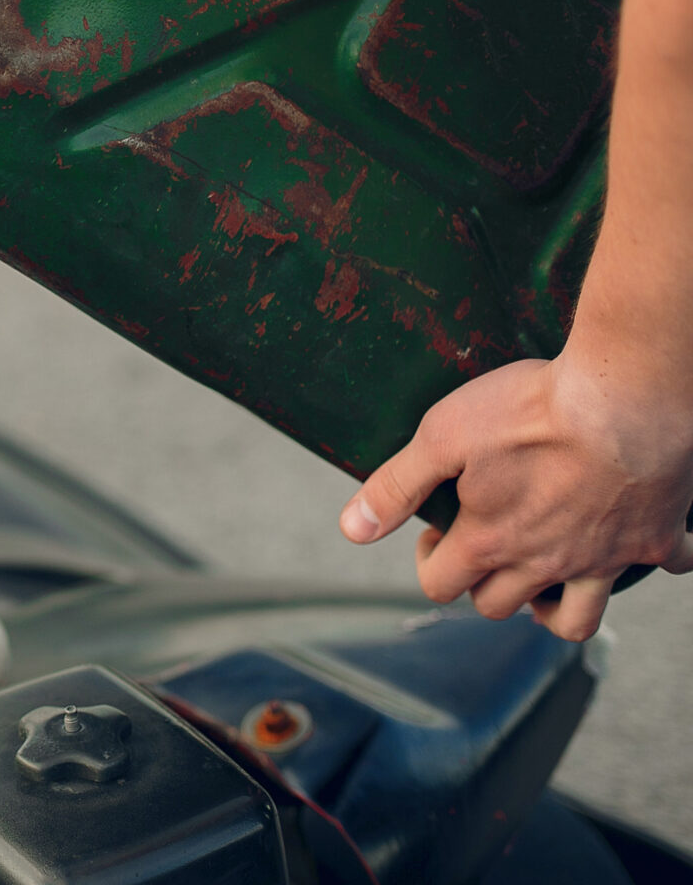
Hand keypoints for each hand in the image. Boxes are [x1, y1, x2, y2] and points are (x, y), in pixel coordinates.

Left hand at [338, 354, 692, 640]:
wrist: (625, 395)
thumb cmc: (530, 409)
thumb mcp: (441, 435)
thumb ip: (396, 486)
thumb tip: (352, 530)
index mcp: (490, 542)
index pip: (440, 586)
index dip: (430, 563)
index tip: (439, 532)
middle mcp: (546, 563)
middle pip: (500, 607)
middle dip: (482, 584)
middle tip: (485, 541)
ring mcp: (604, 557)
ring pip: (576, 620)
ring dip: (555, 609)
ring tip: (545, 579)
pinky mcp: (655, 538)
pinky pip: (661, 568)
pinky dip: (651, 560)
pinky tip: (639, 533)